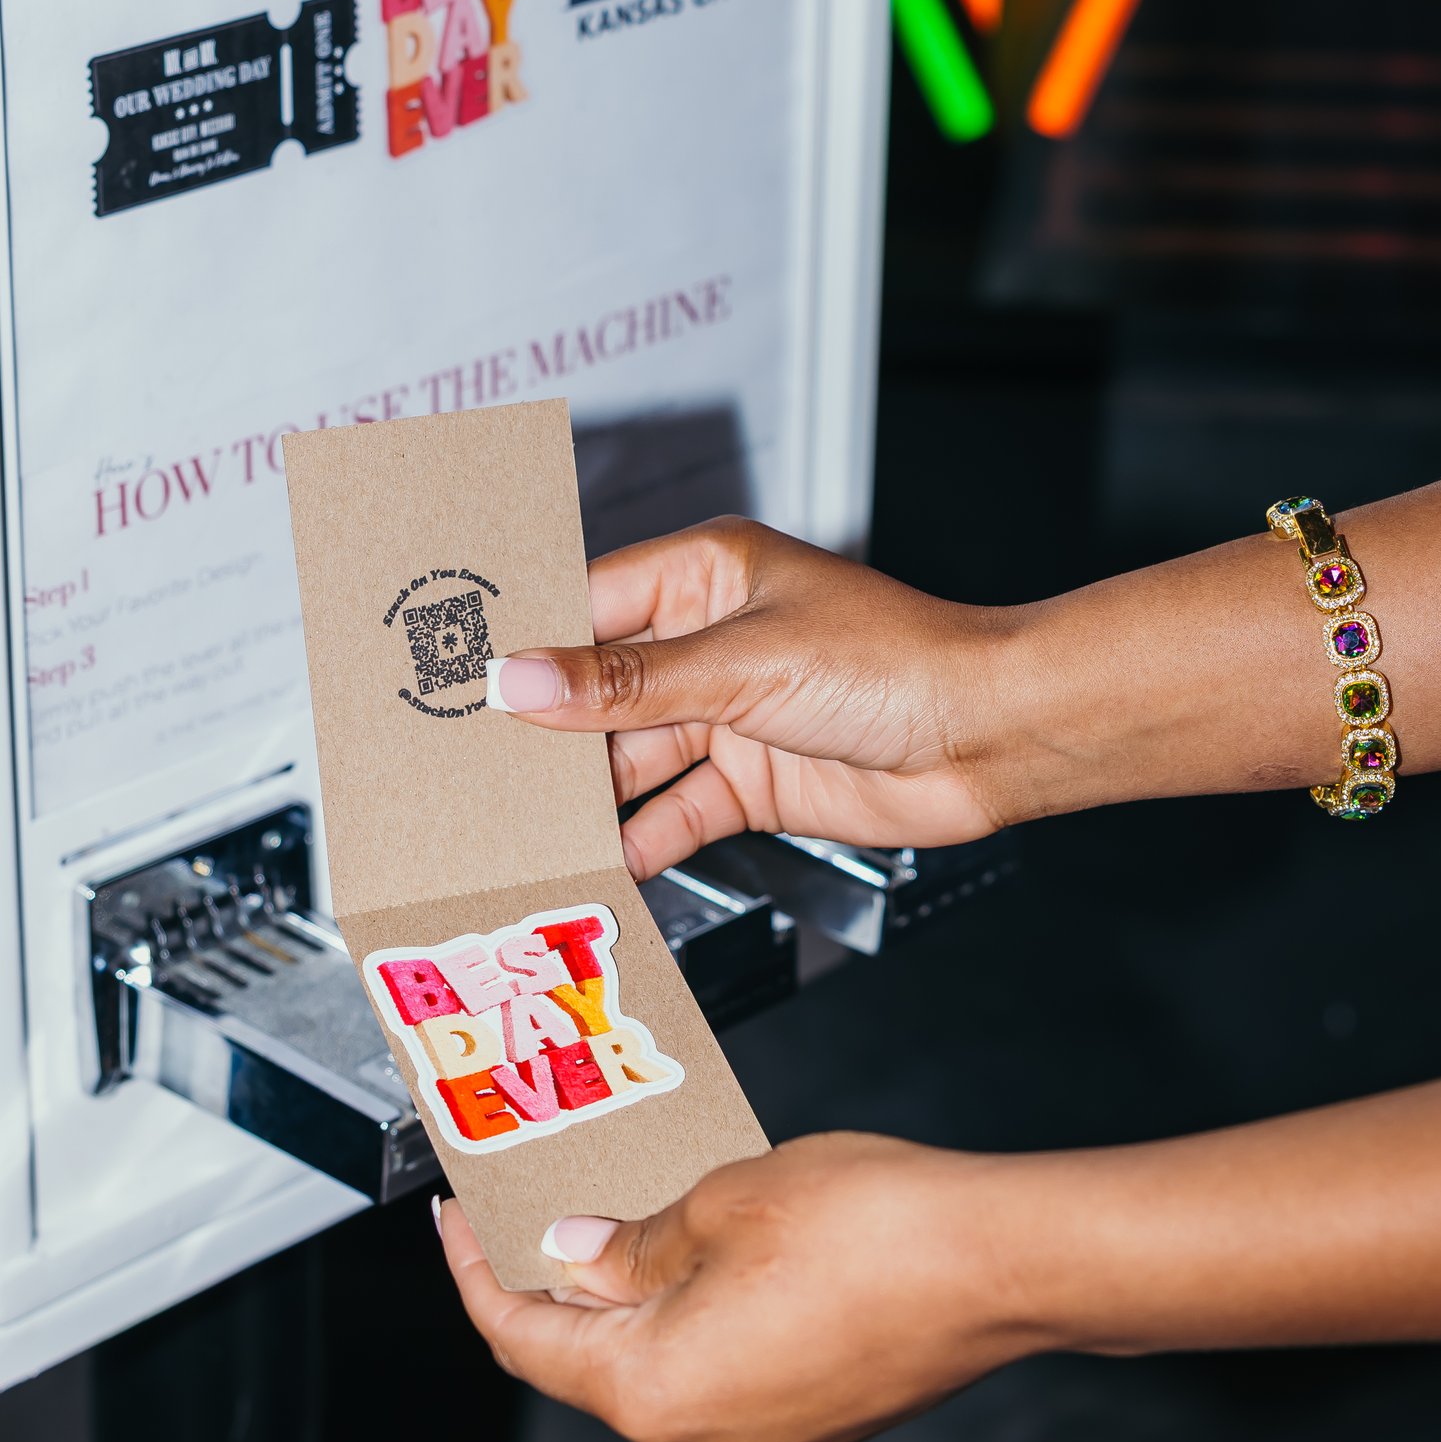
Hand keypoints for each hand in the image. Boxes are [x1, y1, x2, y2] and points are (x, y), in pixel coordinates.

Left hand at [434, 1136, 1033, 1441]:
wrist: (1005, 1265)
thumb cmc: (880, 1230)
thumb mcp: (724, 1201)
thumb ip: (634, 1240)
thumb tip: (583, 1253)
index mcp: (656, 1391)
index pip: (525, 1342)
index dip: (478, 1275)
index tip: (460, 1224)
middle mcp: (702, 1439)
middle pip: (592, 1359)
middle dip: (566, 1277)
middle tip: (552, 1196)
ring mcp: (763, 1438)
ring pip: (666, 1360)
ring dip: (642, 1291)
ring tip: (643, 1203)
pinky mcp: (815, 1421)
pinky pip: (727, 1366)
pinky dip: (704, 1311)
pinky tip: (721, 1244)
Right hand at [486, 516, 1025, 877]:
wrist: (989, 738)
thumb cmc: (896, 661)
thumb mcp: (743, 665)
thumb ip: (627, 685)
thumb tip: (521, 679)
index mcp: (705, 576)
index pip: (586, 603)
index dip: (522, 642)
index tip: (451, 676)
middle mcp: (709, 641)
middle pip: (598, 689)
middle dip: (541, 730)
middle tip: (462, 767)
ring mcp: (730, 713)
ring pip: (629, 756)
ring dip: (581, 795)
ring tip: (512, 828)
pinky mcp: (752, 780)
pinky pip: (674, 811)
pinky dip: (639, 839)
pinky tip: (596, 865)